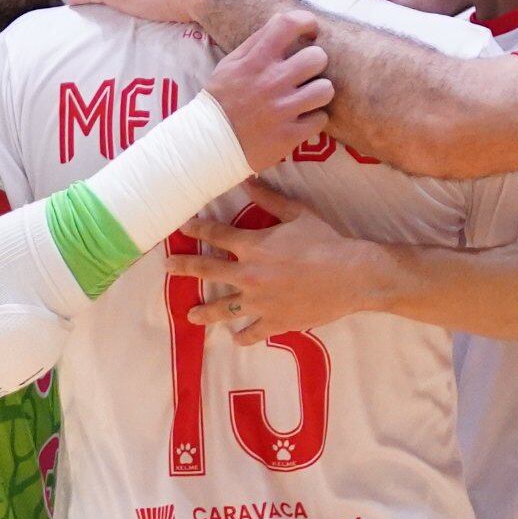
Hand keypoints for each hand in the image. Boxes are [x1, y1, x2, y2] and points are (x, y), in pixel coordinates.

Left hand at [187, 184, 388, 336]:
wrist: (350, 275)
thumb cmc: (325, 241)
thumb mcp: (297, 213)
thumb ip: (269, 199)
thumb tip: (248, 179)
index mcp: (253, 246)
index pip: (215, 236)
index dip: (196, 230)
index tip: (182, 228)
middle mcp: (248, 275)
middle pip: (207, 271)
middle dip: (184, 268)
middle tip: (167, 268)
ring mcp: (259, 302)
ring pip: (223, 309)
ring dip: (204, 312)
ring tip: (190, 315)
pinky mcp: (274, 322)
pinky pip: (252, 333)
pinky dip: (243, 337)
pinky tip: (235, 338)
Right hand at [206, 11, 333, 169]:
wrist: (207, 144)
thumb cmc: (220, 101)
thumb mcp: (229, 65)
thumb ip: (255, 42)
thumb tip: (279, 20)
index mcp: (256, 61)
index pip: (289, 24)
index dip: (307, 22)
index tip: (310, 32)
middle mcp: (271, 82)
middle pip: (317, 57)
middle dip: (316, 63)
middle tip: (307, 72)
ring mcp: (282, 110)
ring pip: (325, 90)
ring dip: (319, 92)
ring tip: (308, 97)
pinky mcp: (289, 135)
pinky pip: (320, 120)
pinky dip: (313, 120)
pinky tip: (302, 119)